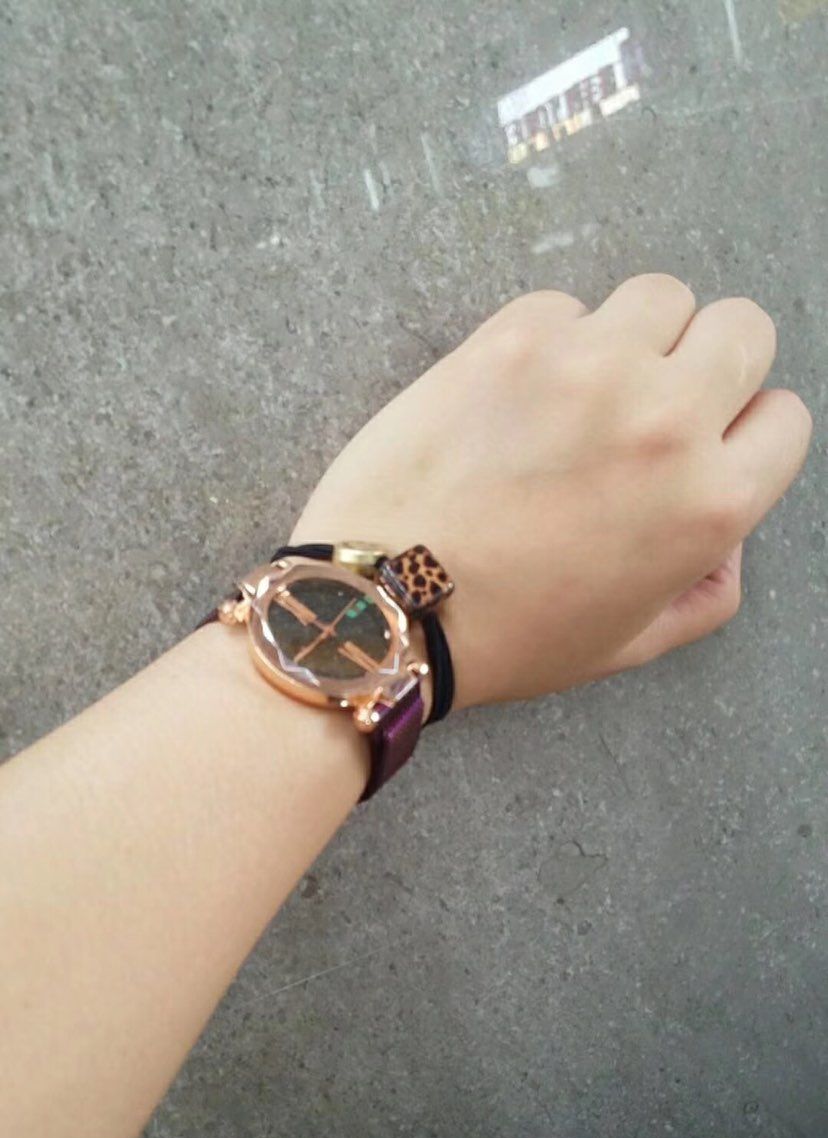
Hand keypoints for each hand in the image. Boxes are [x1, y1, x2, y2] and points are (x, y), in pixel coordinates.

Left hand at [293, 276, 811, 710]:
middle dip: (708, 364)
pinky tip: (516, 396)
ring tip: (585, 390)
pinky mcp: (516, 338)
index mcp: (709, 504)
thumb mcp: (631, 644)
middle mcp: (665, 421)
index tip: (705, 443)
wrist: (388, 606)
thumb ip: (707, 591)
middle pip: (742, 330)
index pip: (784, 419)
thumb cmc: (504, 636)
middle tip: (652, 406)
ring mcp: (590, 368)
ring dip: (637, 335)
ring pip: (661, 296)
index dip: (744, 432)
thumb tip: (726, 535)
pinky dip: (553, 339)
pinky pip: (567, 305)